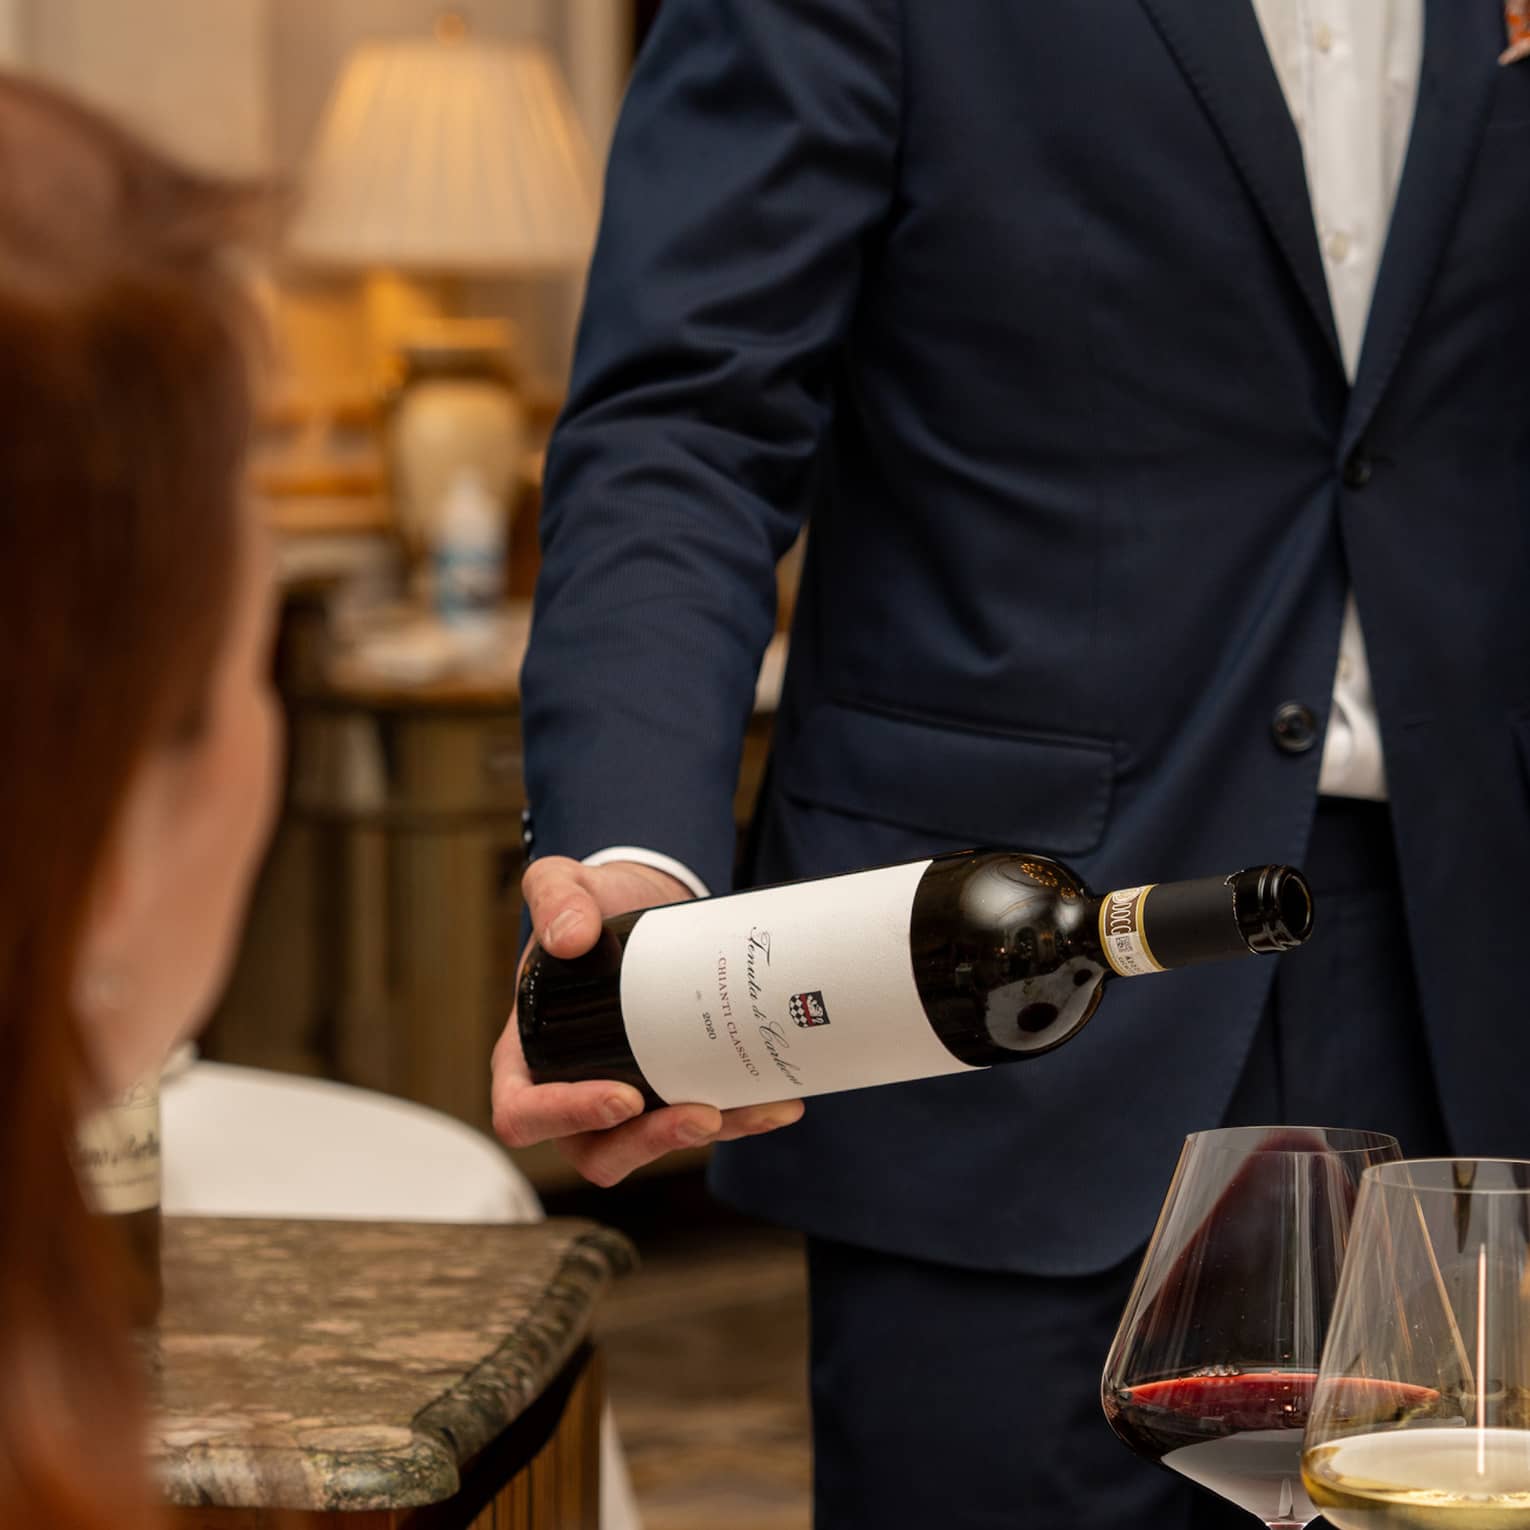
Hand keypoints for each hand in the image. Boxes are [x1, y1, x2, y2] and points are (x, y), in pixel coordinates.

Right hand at [491, 857, 804, 1185]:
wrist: (644, 903)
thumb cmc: (591, 907)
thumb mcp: (564, 884)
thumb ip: (555, 896)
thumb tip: (569, 937)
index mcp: (526, 1056)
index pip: (524, 1112)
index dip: (566, 1118)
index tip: (623, 1096)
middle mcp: (569, 1089)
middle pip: (593, 1150)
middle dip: (650, 1143)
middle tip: (701, 1115)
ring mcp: (620, 1100)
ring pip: (650, 1147)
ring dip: (702, 1138)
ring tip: (752, 1109)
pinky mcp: (667, 1094)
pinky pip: (696, 1124)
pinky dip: (739, 1119)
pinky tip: (775, 1102)